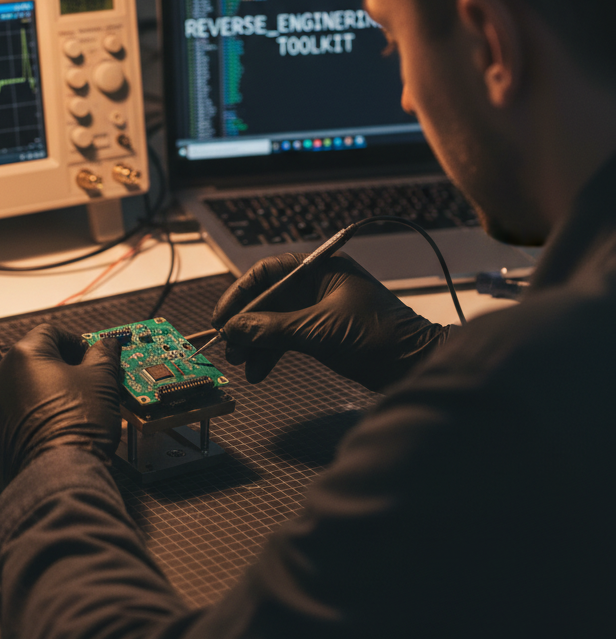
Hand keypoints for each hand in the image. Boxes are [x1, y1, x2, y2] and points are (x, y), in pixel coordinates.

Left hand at [0, 324, 122, 487]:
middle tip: (86, 384)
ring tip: (72, 411)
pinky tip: (55, 431)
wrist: (59, 476)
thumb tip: (107, 345)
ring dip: (45, 394)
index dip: (76, 342)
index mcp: (24, 355)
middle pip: (34, 360)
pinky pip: (13, 419)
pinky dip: (31, 420)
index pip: (52, 332)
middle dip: (61, 369)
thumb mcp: (102, 380)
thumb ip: (104, 354)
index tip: (92, 357)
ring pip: (22, 390)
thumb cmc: (78, 425)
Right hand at [212, 252, 451, 391]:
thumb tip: (235, 329)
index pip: (268, 271)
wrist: (416, 364)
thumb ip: (273, 328)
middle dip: (247, 323)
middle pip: (269, 297)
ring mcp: (322, 308)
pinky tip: (260, 370)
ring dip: (258, 342)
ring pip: (277, 320)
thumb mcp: (318, 331)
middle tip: (230, 346)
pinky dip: (274, 352)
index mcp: (321, 268)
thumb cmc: (378, 337)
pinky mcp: (326, 331)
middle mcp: (319, 284)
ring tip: (243, 364)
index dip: (240, 293)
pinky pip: (289, 336)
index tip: (223, 317)